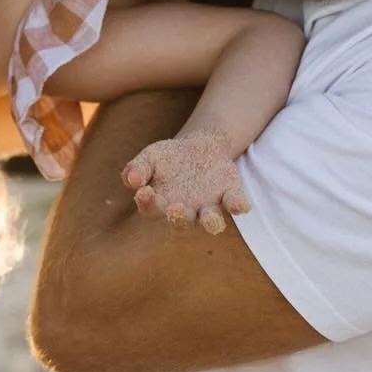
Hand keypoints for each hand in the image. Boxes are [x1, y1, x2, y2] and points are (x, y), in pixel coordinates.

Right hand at [120, 129, 248, 234]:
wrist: (200, 147)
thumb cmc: (169, 158)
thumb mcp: (150, 157)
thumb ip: (138, 168)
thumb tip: (131, 180)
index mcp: (161, 205)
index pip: (151, 210)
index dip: (147, 204)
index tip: (145, 191)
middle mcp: (186, 212)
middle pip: (181, 224)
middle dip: (179, 218)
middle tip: (176, 209)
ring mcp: (209, 206)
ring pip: (211, 222)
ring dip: (211, 222)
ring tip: (210, 219)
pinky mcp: (229, 196)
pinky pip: (234, 204)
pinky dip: (238, 205)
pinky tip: (241, 205)